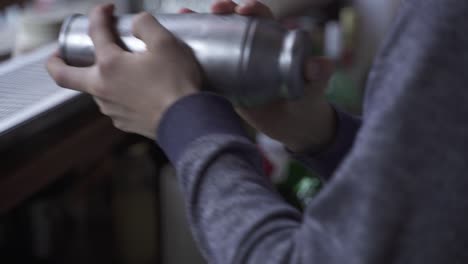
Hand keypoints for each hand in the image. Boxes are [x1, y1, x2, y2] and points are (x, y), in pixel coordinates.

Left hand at [47, 4, 200, 138]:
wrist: (187, 120)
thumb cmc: (177, 83)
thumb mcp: (167, 43)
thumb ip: (147, 25)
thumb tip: (138, 23)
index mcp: (110, 65)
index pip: (96, 32)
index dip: (98, 15)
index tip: (106, 9)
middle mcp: (103, 88)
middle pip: (65, 76)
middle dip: (55, 63)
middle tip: (56, 56)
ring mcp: (111, 109)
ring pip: (94, 91)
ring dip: (98, 78)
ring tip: (113, 72)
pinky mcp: (124, 123)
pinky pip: (114, 106)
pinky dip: (118, 95)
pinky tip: (134, 93)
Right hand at [183, 0, 335, 151]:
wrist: (294, 126)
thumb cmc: (307, 101)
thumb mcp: (312, 87)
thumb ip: (318, 75)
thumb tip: (321, 64)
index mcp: (274, 42)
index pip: (262, 18)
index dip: (253, 10)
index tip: (245, 10)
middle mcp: (254, 48)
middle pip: (235, 22)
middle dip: (224, 11)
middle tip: (216, 10)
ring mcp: (238, 63)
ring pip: (218, 38)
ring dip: (202, 23)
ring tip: (185, 14)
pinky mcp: (226, 80)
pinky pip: (209, 63)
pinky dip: (194, 53)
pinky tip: (177, 46)